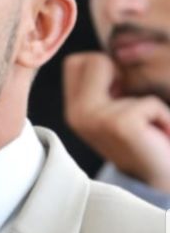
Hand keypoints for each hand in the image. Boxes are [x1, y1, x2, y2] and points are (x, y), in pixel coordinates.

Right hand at [63, 52, 169, 191]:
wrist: (156, 181)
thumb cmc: (141, 139)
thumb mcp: (112, 108)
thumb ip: (101, 83)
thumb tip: (113, 51)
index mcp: (72, 109)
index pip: (76, 61)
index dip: (103, 69)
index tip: (118, 96)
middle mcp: (77, 114)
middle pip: (95, 60)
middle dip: (121, 76)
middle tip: (132, 108)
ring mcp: (96, 119)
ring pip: (124, 76)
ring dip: (145, 100)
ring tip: (145, 126)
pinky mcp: (121, 125)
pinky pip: (149, 101)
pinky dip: (161, 116)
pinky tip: (155, 136)